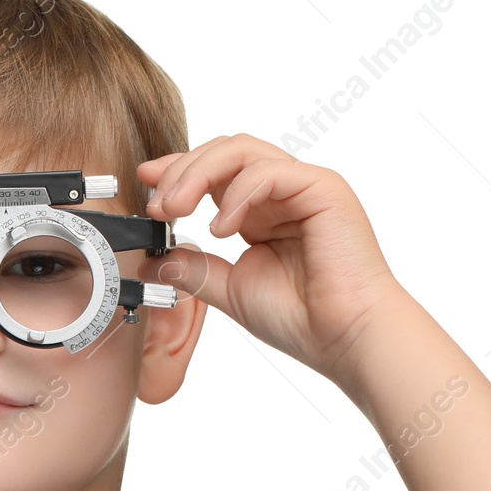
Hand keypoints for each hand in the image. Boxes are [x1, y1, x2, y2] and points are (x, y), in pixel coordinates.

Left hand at [140, 134, 406, 384]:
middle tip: (157, 204)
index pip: (214, 172)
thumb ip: (194, 270)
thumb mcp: (231, 290)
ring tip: (177, 209)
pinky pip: (269, 171)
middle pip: (224, 151)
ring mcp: (304, 186)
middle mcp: (282, 193)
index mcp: (261, 212)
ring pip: (242, 150)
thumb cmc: (303, 319)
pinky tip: (221, 229)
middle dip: (181, 171)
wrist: (346, 339)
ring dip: (199, 174)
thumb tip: (153, 261)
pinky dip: (237, 195)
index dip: (177, 171)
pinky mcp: (323, 189)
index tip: (144, 182)